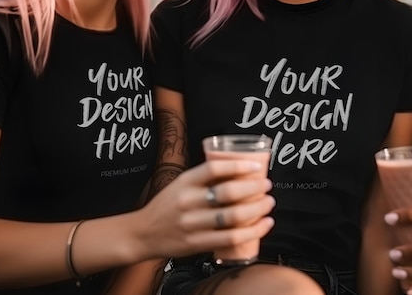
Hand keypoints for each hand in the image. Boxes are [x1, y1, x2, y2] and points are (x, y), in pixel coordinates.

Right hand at [130, 159, 274, 260]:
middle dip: (253, 189)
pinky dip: (252, 231)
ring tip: (268, 203)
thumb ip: (206, 178)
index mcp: (185, 182)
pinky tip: (264, 225)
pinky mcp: (196, 244)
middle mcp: (188, 202)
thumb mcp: (182, 183)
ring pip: (232, 217)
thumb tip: (240, 169)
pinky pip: (230, 239)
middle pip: (227, 193)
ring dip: (256, 209)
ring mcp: (192, 224)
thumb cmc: (169, 204)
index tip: (256, 167)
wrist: (143, 233)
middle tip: (267, 186)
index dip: (238, 166)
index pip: (214, 169)